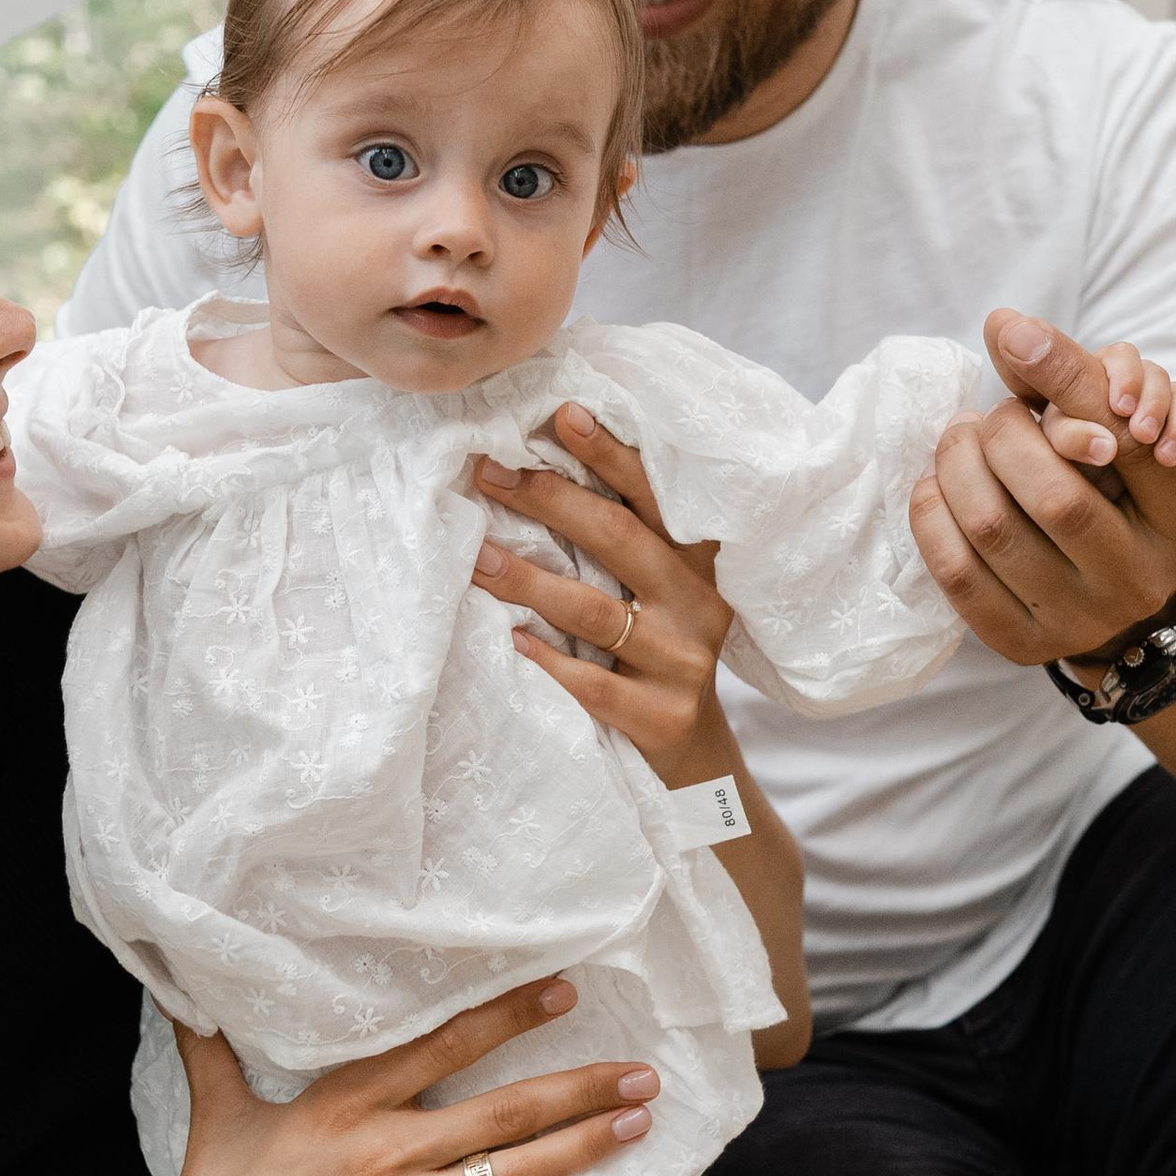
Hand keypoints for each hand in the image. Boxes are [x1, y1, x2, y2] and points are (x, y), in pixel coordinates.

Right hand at [149, 982, 656, 1175]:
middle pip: (502, 1111)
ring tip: (637, 1123)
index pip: (440, 1046)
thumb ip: (212, 1049)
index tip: (565, 992)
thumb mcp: (215, 1118)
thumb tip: (179, 986)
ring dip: (584, 1146)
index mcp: (341, 1107)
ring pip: (513, 1173)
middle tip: (641, 1070)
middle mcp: (382, 1155)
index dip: (507, 1016)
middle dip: (580, 1088)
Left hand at [465, 403, 736, 786]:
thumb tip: (536, 468)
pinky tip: (509, 641)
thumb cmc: (656, 656)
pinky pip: (594, 685)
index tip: (561, 414)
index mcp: (697, 563)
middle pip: (619, 538)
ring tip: (477, 557)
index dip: (609, 453)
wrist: (697, 761)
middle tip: (490, 473)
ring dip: (529, 581)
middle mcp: (697, 604)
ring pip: (595, 612)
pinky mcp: (662, 717)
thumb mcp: (658, 594)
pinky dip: (548, 661)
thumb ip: (622, 542)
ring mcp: (683, 662)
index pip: (653, 496)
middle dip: (550, 499)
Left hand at [909, 310, 1175, 672]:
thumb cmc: (1122, 498)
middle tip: (989, 416)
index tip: (1010, 331)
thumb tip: (1003, 324)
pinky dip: (933, 517)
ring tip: (959, 443)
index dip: (1063, 379)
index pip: (1123, 441)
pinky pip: (957, 575)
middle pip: (1054, 494)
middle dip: (1004, 435)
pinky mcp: (1024, 644)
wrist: (1124, 605)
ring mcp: (1082, 619)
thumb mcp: (1128, 441)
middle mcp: (1140, 577)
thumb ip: (1081, 382)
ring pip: (995, 529)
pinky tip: (937, 489)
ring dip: (958, 468)